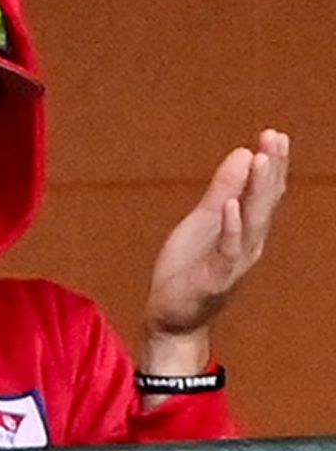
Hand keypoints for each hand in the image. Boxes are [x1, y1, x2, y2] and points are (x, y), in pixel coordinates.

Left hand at [142, 130, 290, 373]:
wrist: (172, 316)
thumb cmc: (189, 268)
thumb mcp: (203, 220)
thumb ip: (223, 190)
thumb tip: (243, 155)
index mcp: (245, 228)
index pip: (264, 191)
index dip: (271, 163)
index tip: (275, 134)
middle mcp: (248, 242)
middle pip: (265, 201)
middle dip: (272, 169)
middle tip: (277, 137)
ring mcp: (235, 261)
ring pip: (253, 221)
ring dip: (257, 190)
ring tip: (261, 159)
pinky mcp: (217, 277)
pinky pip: (228, 249)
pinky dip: (232, 227)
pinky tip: (232, 205)